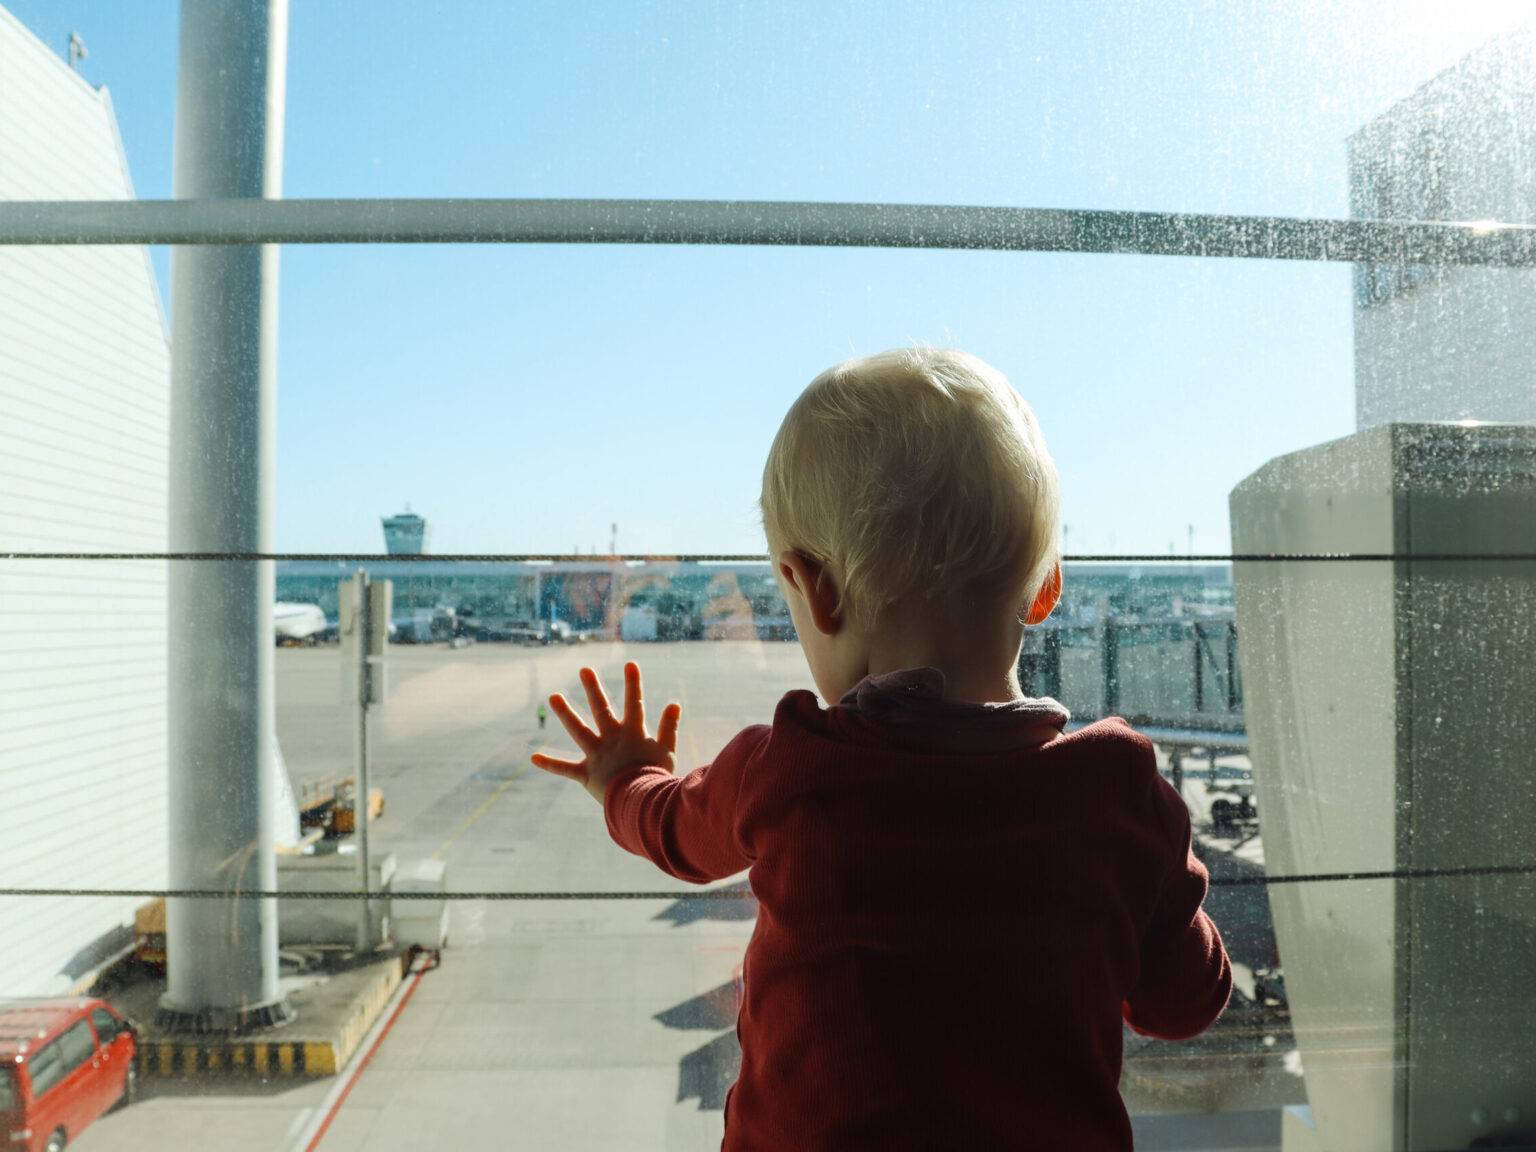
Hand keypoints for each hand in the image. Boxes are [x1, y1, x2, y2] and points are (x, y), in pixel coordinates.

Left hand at [531, 662, 682, 804]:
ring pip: (578, 731)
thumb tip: (674, 704)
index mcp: (633, 734)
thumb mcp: (667, 751)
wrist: (640, 802)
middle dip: (593, 688)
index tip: (630, 664)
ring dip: (565, 713)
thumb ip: (669, 727)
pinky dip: (550, 764)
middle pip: (601, 709)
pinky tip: (533, 757)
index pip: (634, 703)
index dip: (633, 683)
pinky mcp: (586, 774)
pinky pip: (565, 769)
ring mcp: (597, 756)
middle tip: (584, 669)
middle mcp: (612, 740)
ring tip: (553, 696)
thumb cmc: (657, 778)